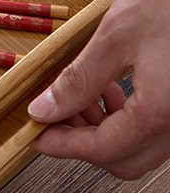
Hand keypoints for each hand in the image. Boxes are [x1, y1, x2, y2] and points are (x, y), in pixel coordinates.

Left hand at [28, 0, 169, 178]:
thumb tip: (45, 108)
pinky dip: (130, 116)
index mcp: (164, 110)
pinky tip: (113, 86)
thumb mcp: (117, 33)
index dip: (62, 144)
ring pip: (144, 144)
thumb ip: (80, 79)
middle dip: (83, 141)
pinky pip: (161, 125)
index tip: (35, 133)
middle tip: (53, 113)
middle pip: (126, 159)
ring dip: (106, 129)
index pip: (103, 149)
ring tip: (80, 95)